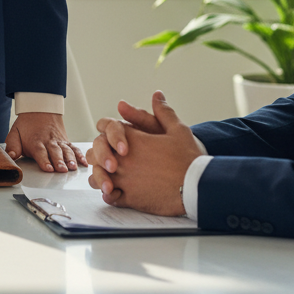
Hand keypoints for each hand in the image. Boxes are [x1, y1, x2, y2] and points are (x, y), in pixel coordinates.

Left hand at [4, 112, 86, 172]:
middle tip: (62, 169)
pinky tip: (84, 162)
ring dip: (70, 159)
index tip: (48, 168)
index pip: (40, 152)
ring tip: (73, 167)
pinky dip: (80, 155)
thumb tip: (10, 155)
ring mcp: (59, 141)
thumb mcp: (15, 133)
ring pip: (66, 150)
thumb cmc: (27, 125)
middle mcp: (49, 142)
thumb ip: (12, 146)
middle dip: (59, 161)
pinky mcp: (66, 141)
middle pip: (54, 152)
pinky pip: (74, 148)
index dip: (44, 160)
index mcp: (36, 141)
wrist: (39, 108)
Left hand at [89, 92, 204, 215]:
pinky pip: (109, 197)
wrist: (197, 185)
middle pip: (96, 152)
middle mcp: (122, 158)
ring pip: (97, 177)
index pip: (105, 126)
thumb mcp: (178, 129)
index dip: (107, 130)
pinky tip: (114, 193)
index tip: (114, 138)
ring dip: (101, 175)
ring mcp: (124, 179)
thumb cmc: (188, 157)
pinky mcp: (130, 198)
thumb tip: (157, 95)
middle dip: (100, 154)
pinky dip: (109, 195)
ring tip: (108, 177)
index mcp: (131, 138)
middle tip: (109, 158)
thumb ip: (163, 111)